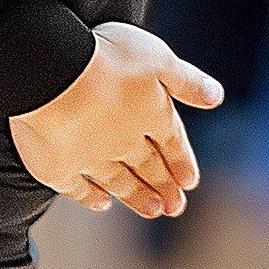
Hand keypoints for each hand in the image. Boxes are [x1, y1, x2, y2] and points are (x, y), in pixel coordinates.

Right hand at [8, 22, 222, 219]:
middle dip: (164, 187)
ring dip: (137, 197)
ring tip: (153, 212)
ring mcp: (90, 158)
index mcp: (150, 115)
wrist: (52, 72)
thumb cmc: (106, 57)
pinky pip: (77, 188)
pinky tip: (102, 203)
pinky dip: (90, 197)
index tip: (190, 183)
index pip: (172, 142)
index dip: (182, 161)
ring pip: (119, 182)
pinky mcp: (58, 167)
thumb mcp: (157, 57)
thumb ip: (187, 81)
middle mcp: (124, 141)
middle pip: (149, 167)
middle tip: (176, 208)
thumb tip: (216, 98)